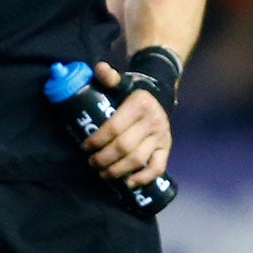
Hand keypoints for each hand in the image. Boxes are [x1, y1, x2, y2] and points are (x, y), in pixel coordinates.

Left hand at [84, 60, 171, 187]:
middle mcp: (153, 121)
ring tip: (103, 174)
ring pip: (137, 159)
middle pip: (124, 147)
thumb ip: (108, 76)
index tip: (85, 147)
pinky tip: (128, 183)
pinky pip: (158, 167)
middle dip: (104, 159)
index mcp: (140, 104)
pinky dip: (143, 178)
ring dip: (118, 171)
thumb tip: (99, 68)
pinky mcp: (166, 148)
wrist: (158, 94)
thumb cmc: (132, 92)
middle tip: (92, 163)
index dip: (97, 140)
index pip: (114, 127)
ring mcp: (161, 136)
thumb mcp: (121, 81)